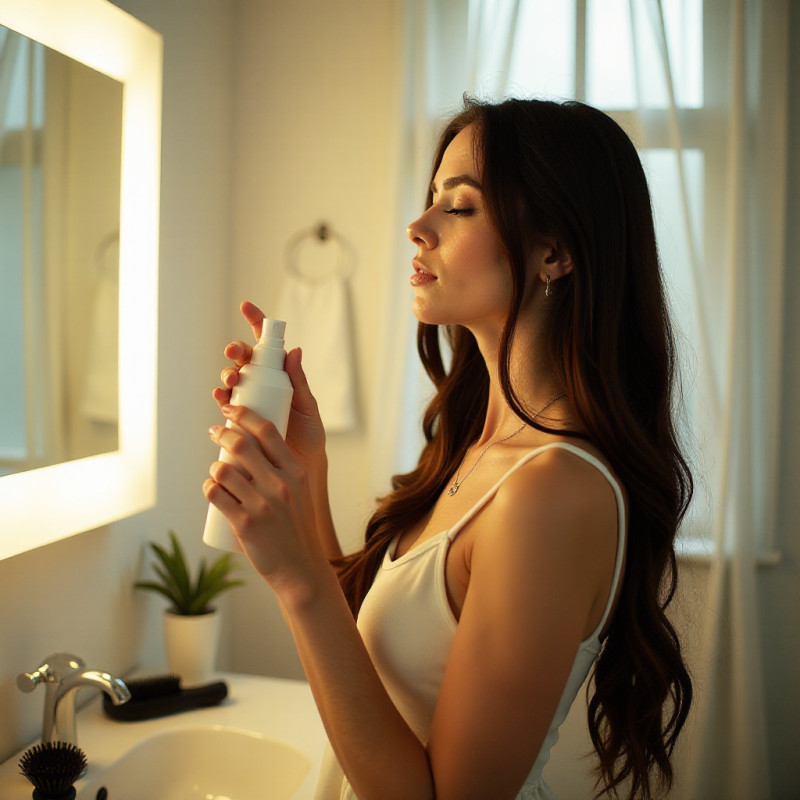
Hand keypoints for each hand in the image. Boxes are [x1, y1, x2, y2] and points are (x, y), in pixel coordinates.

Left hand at [203, 404, 328, 601]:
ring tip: (216, 470)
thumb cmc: (297, 527)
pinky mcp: (245, 524)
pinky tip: (210, 487)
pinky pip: (215, 494)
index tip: (230, 409)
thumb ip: (282, 469)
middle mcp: (280, 484)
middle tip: (214, 431)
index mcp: (296, 472)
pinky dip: (208, 487)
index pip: (268, 430)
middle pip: (241, 444)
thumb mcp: (300, 492)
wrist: (301, 568)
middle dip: (223, 433)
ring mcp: (262, 504)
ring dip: (214, 466)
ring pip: (223, 469)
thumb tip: (252, 444)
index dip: (245, 414)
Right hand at [214, 301, 326, 469]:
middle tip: (235, 354)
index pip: (265, 344)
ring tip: (231, 380)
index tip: (246, 306)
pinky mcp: (237, 419)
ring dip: (226, 374)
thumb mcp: (307, 406)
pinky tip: (220, 398)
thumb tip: (295, 350)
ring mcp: (247, 399)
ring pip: (231, 378)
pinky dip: (219, 397)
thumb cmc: (309, 436)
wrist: (299, 467)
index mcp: (279, 374)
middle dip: (235, 351)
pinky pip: (224, 403)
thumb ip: (299, 381)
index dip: (255, 322)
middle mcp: (260, 383)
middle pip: (243, 358)